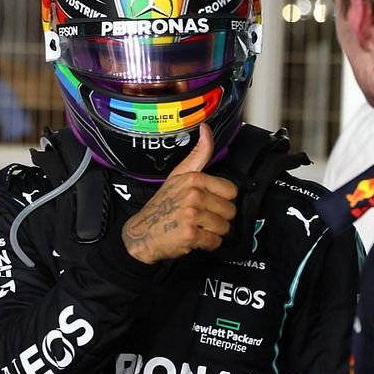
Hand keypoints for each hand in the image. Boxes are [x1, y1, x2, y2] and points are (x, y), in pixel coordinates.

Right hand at [122, 124, 237, 263]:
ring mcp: (192, 214)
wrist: (142, 232)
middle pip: (230, 211)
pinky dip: (207, 245)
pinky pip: (215, 242)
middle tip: (200, 218)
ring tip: (197, 228)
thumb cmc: (163, 204)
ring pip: (224, 228)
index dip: (221, 200)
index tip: (207, 203)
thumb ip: (198, 154)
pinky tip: (194, 238)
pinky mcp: (190, 234)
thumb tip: (206, 128)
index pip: (231, 191)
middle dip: (218, 218)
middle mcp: (194, 194)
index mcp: (194, 178)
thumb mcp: (178, 175)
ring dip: (213, 232)